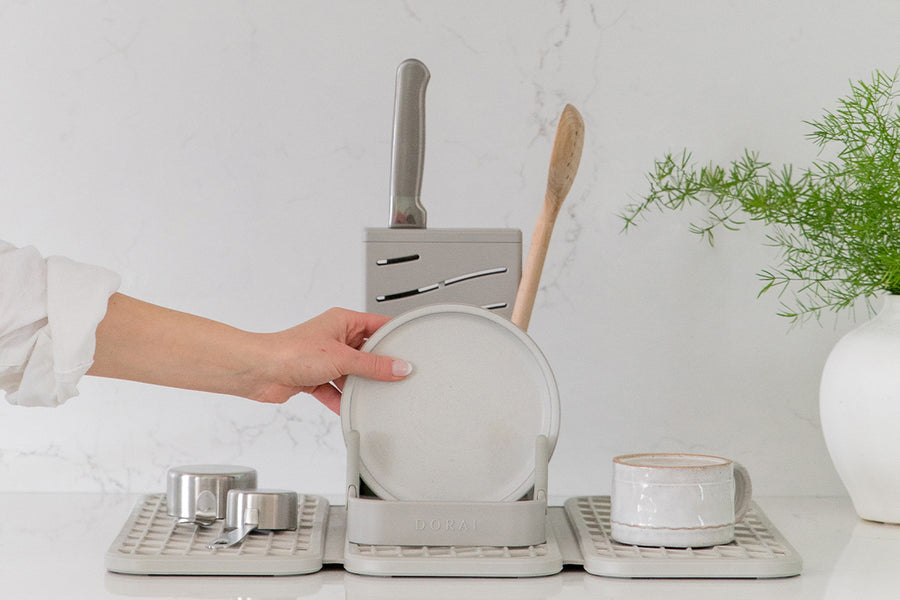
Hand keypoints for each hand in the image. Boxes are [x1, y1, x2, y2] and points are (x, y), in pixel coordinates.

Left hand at [249, 307, 410, 411]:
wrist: (259, 371)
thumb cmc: (291, 351)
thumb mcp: (342, 358)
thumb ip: (373, 366)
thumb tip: (399, 367)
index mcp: (343, 321)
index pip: (379, 324)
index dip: (396, 335)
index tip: (413, 347)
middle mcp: (335, 337)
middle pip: (367, 352)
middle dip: (380, 366)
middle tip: (399, 376)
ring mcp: (325, 359)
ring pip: (353, 373)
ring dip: (360, 386)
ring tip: (375, 396)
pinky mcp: (315, 377)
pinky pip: (336, 390)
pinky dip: (342, 400)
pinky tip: (350, 408)